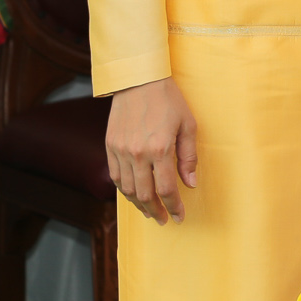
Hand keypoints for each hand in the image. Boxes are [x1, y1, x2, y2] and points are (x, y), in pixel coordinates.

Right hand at [105, 77, 197, 224]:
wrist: (138, 80)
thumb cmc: (169, 100)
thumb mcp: (188, 125)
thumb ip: (188, 156)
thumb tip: (190, 183)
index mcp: (160, 149)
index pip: (166, 189)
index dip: (173, 206)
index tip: (179, 216)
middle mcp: (137, 153)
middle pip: (145, 195)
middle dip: (156, 211)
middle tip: (164, 219)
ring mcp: (120, 151)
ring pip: (128, 190)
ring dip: (139, 205)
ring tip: (149, 211)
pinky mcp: (110, 146)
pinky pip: (115, 177)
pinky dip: (124, 190)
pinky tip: (134, 195)